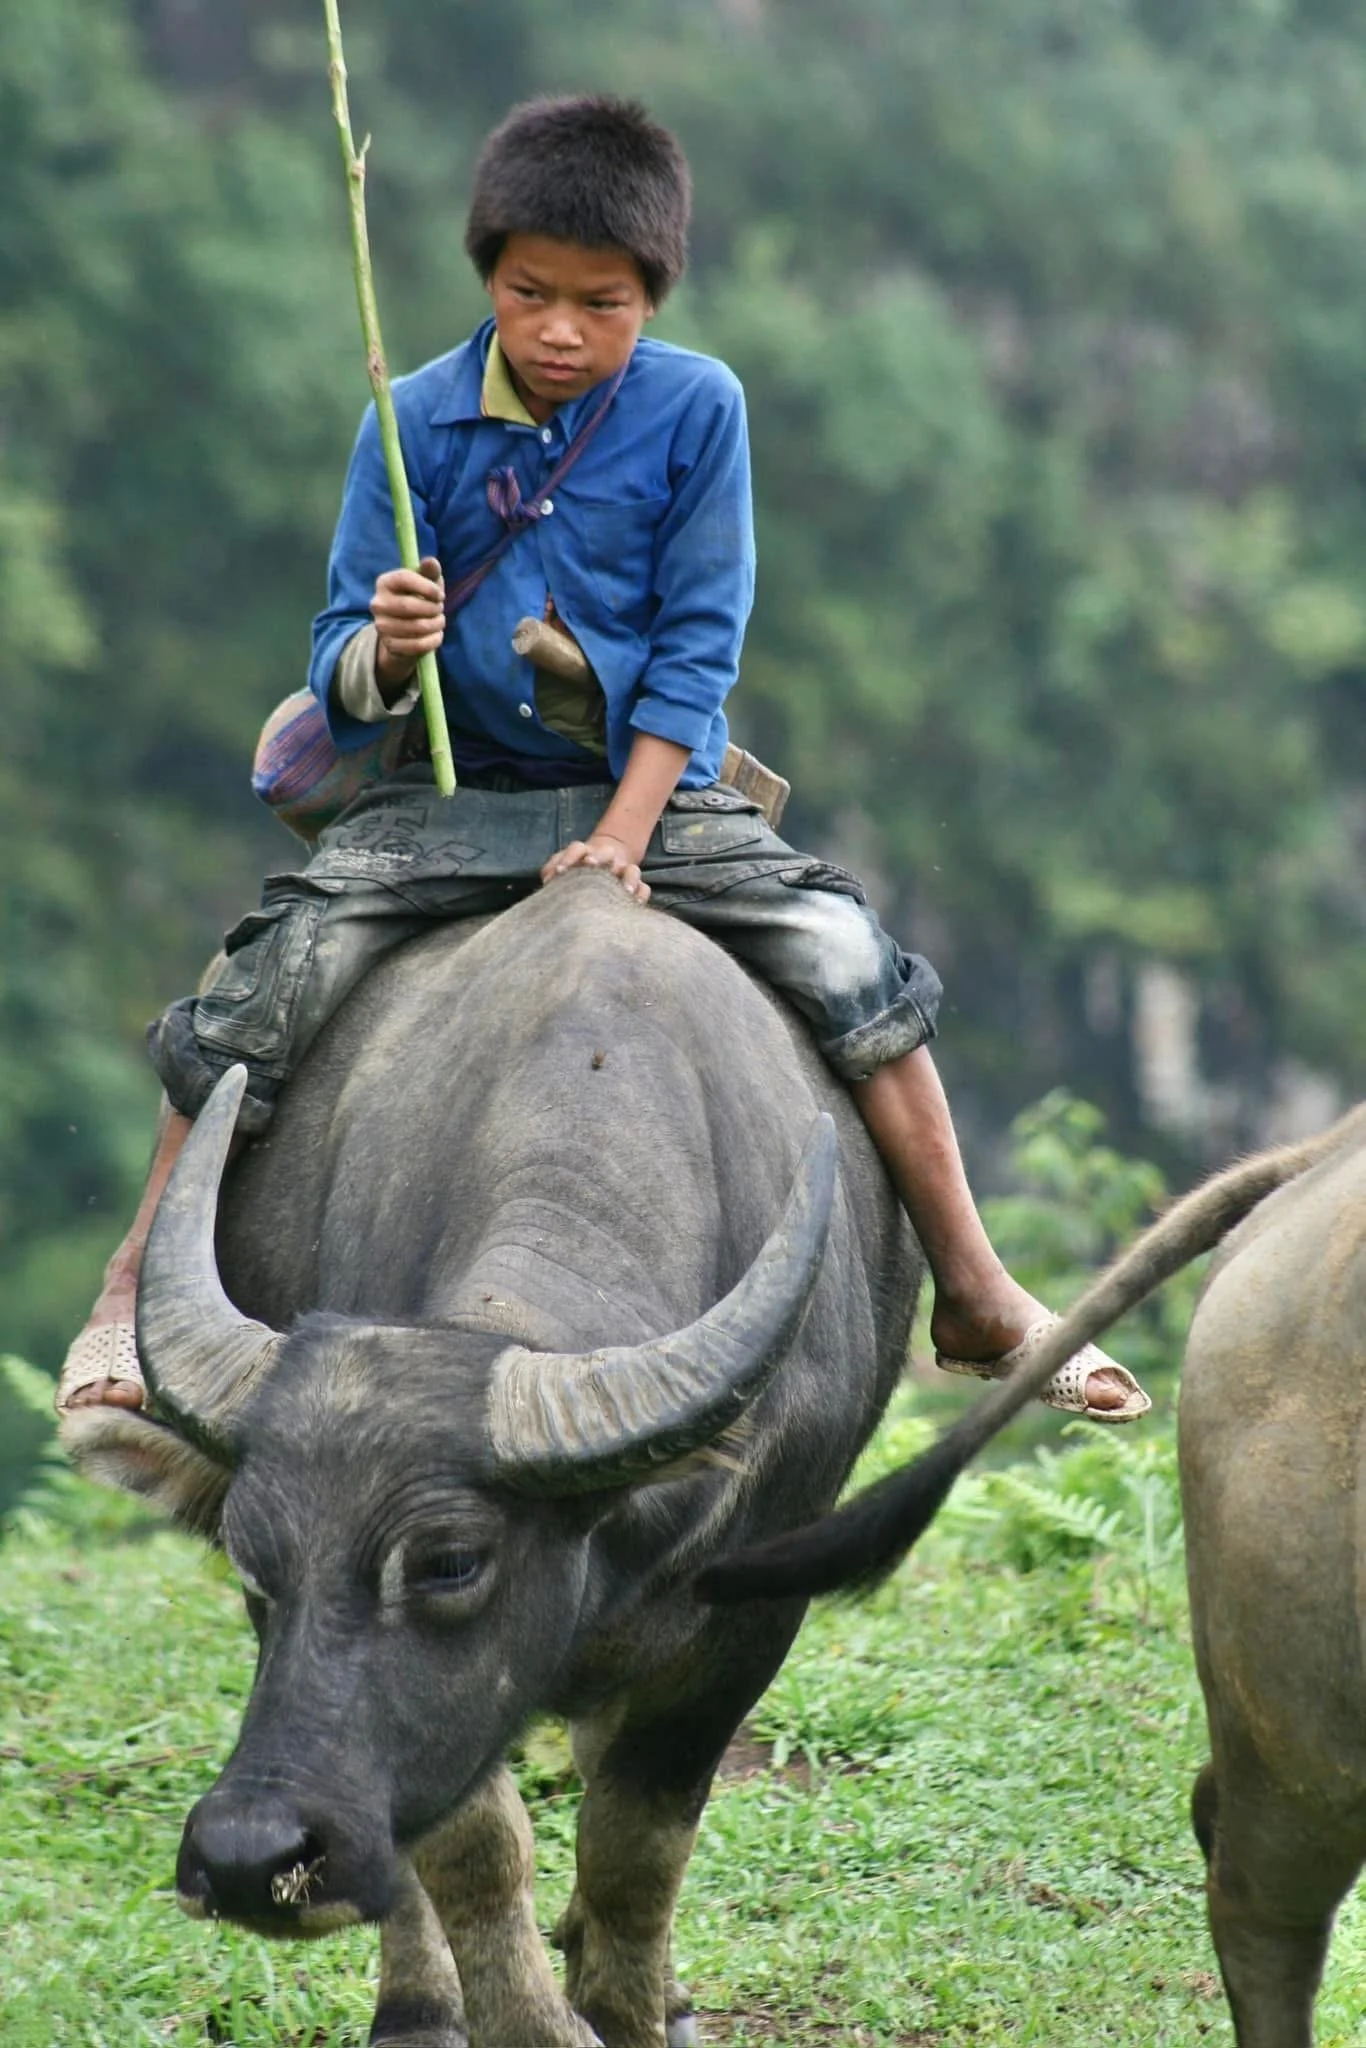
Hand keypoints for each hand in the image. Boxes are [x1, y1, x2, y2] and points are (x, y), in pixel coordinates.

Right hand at [370, 557, 444, 690]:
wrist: (406, 632)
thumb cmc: (419, 599)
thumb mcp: (426, 583)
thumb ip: (430, 572)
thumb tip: (431, 562)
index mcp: (384, 582)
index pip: (404, 579)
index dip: (427, 587)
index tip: (440, 595)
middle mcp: (377, 603)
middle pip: (409, 606)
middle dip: (432, 608)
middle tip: (440, 609)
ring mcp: (381, 626)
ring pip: (416, 627)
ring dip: (436, 625)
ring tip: (439, 622)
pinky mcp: (390, 645)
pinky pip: (418, 645)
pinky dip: (433, 640)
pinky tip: (436, 635)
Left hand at [541, 834, 650, 902]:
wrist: (603, 868)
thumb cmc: (576, 872)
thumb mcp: (561, 868)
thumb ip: (552, 871)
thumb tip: (548, 881)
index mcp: (585, 853)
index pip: (577, 849)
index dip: (569, 858)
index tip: (561, 871)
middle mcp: (607, 859)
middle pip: (606, 853)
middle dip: (599, 857)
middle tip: (591, 864)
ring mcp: (623, 872)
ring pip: (631, 870)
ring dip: (628, 878)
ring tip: (624, 890)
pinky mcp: (635, 886)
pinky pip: (643, 888)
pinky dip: (641, 894)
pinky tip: (635, 903)